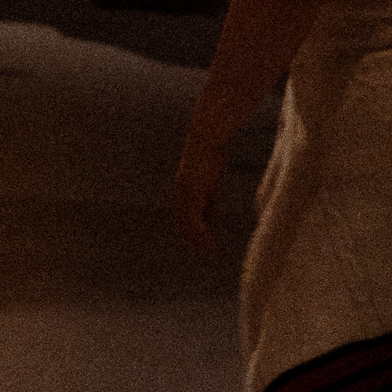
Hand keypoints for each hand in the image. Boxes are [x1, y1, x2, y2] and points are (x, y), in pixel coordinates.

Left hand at [174, 129, 227, 251]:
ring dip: (197, 239)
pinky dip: (201, 233)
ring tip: (207, 251)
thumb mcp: (210, 179)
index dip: (191, 229)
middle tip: (202, 250)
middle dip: (191, 238)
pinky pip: (195, 220)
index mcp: (184, 190)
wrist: (205, 140)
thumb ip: (209, 197)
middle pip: (182, 223)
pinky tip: (208, 241)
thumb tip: (210, 214)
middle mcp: (181, 194)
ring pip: (187, 225)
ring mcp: (185, 195)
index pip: (184, 215)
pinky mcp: (192, 194)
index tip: (200, 239)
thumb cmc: (211, 154)